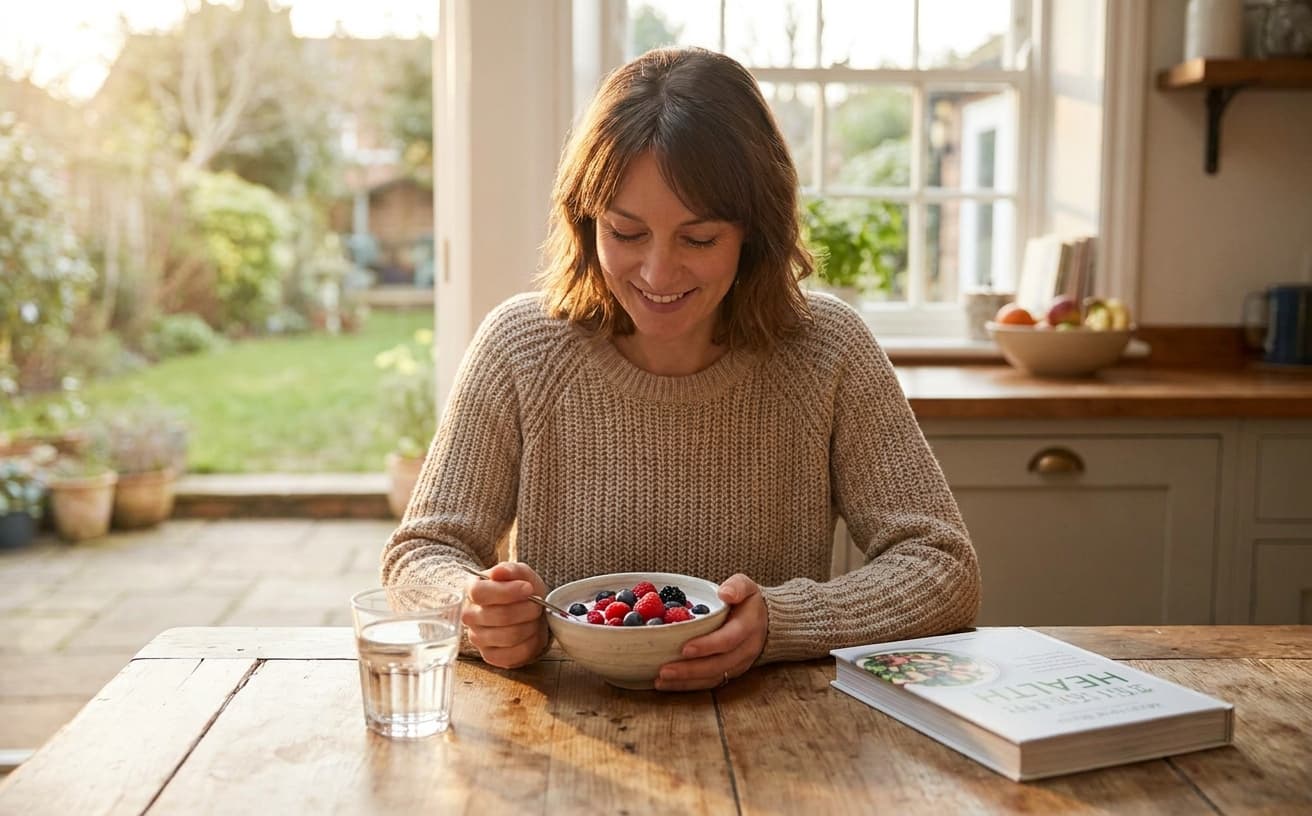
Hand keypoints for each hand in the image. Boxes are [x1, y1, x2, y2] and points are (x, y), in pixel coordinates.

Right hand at [461, 561, 548, 668]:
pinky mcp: (490, 655)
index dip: (506, 591)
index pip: (480, 593)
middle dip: (527, 609)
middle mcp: (470, 615)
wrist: (528, 611)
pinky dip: (530, 643)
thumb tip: (498, 572)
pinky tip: (532, 633)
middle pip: (499, 616)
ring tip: (535, 617)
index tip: (528, 588)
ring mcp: (477, 638)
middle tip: (538, 604)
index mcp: (472, 590)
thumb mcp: (520, 573)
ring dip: (530, 626)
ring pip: (509, 636)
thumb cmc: (521, 590)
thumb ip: (510, 570)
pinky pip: (513, 654)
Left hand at [654, 573, 766, 691]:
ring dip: (686, 681)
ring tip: (661, 680)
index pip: (728, 640)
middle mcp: (746, 650)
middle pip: (718, 664)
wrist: (765, 622)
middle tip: (664, 670)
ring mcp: (739, 664)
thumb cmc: (748, 601)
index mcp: (748, 627)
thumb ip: (737, 586)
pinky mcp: (730, 673)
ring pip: (713, 677)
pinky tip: (668, 684)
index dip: (707, 646)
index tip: (685, 648)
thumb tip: (725, 593)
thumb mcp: (746, 586)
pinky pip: (710, 683)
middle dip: (690, 670)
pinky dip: (688, 685)